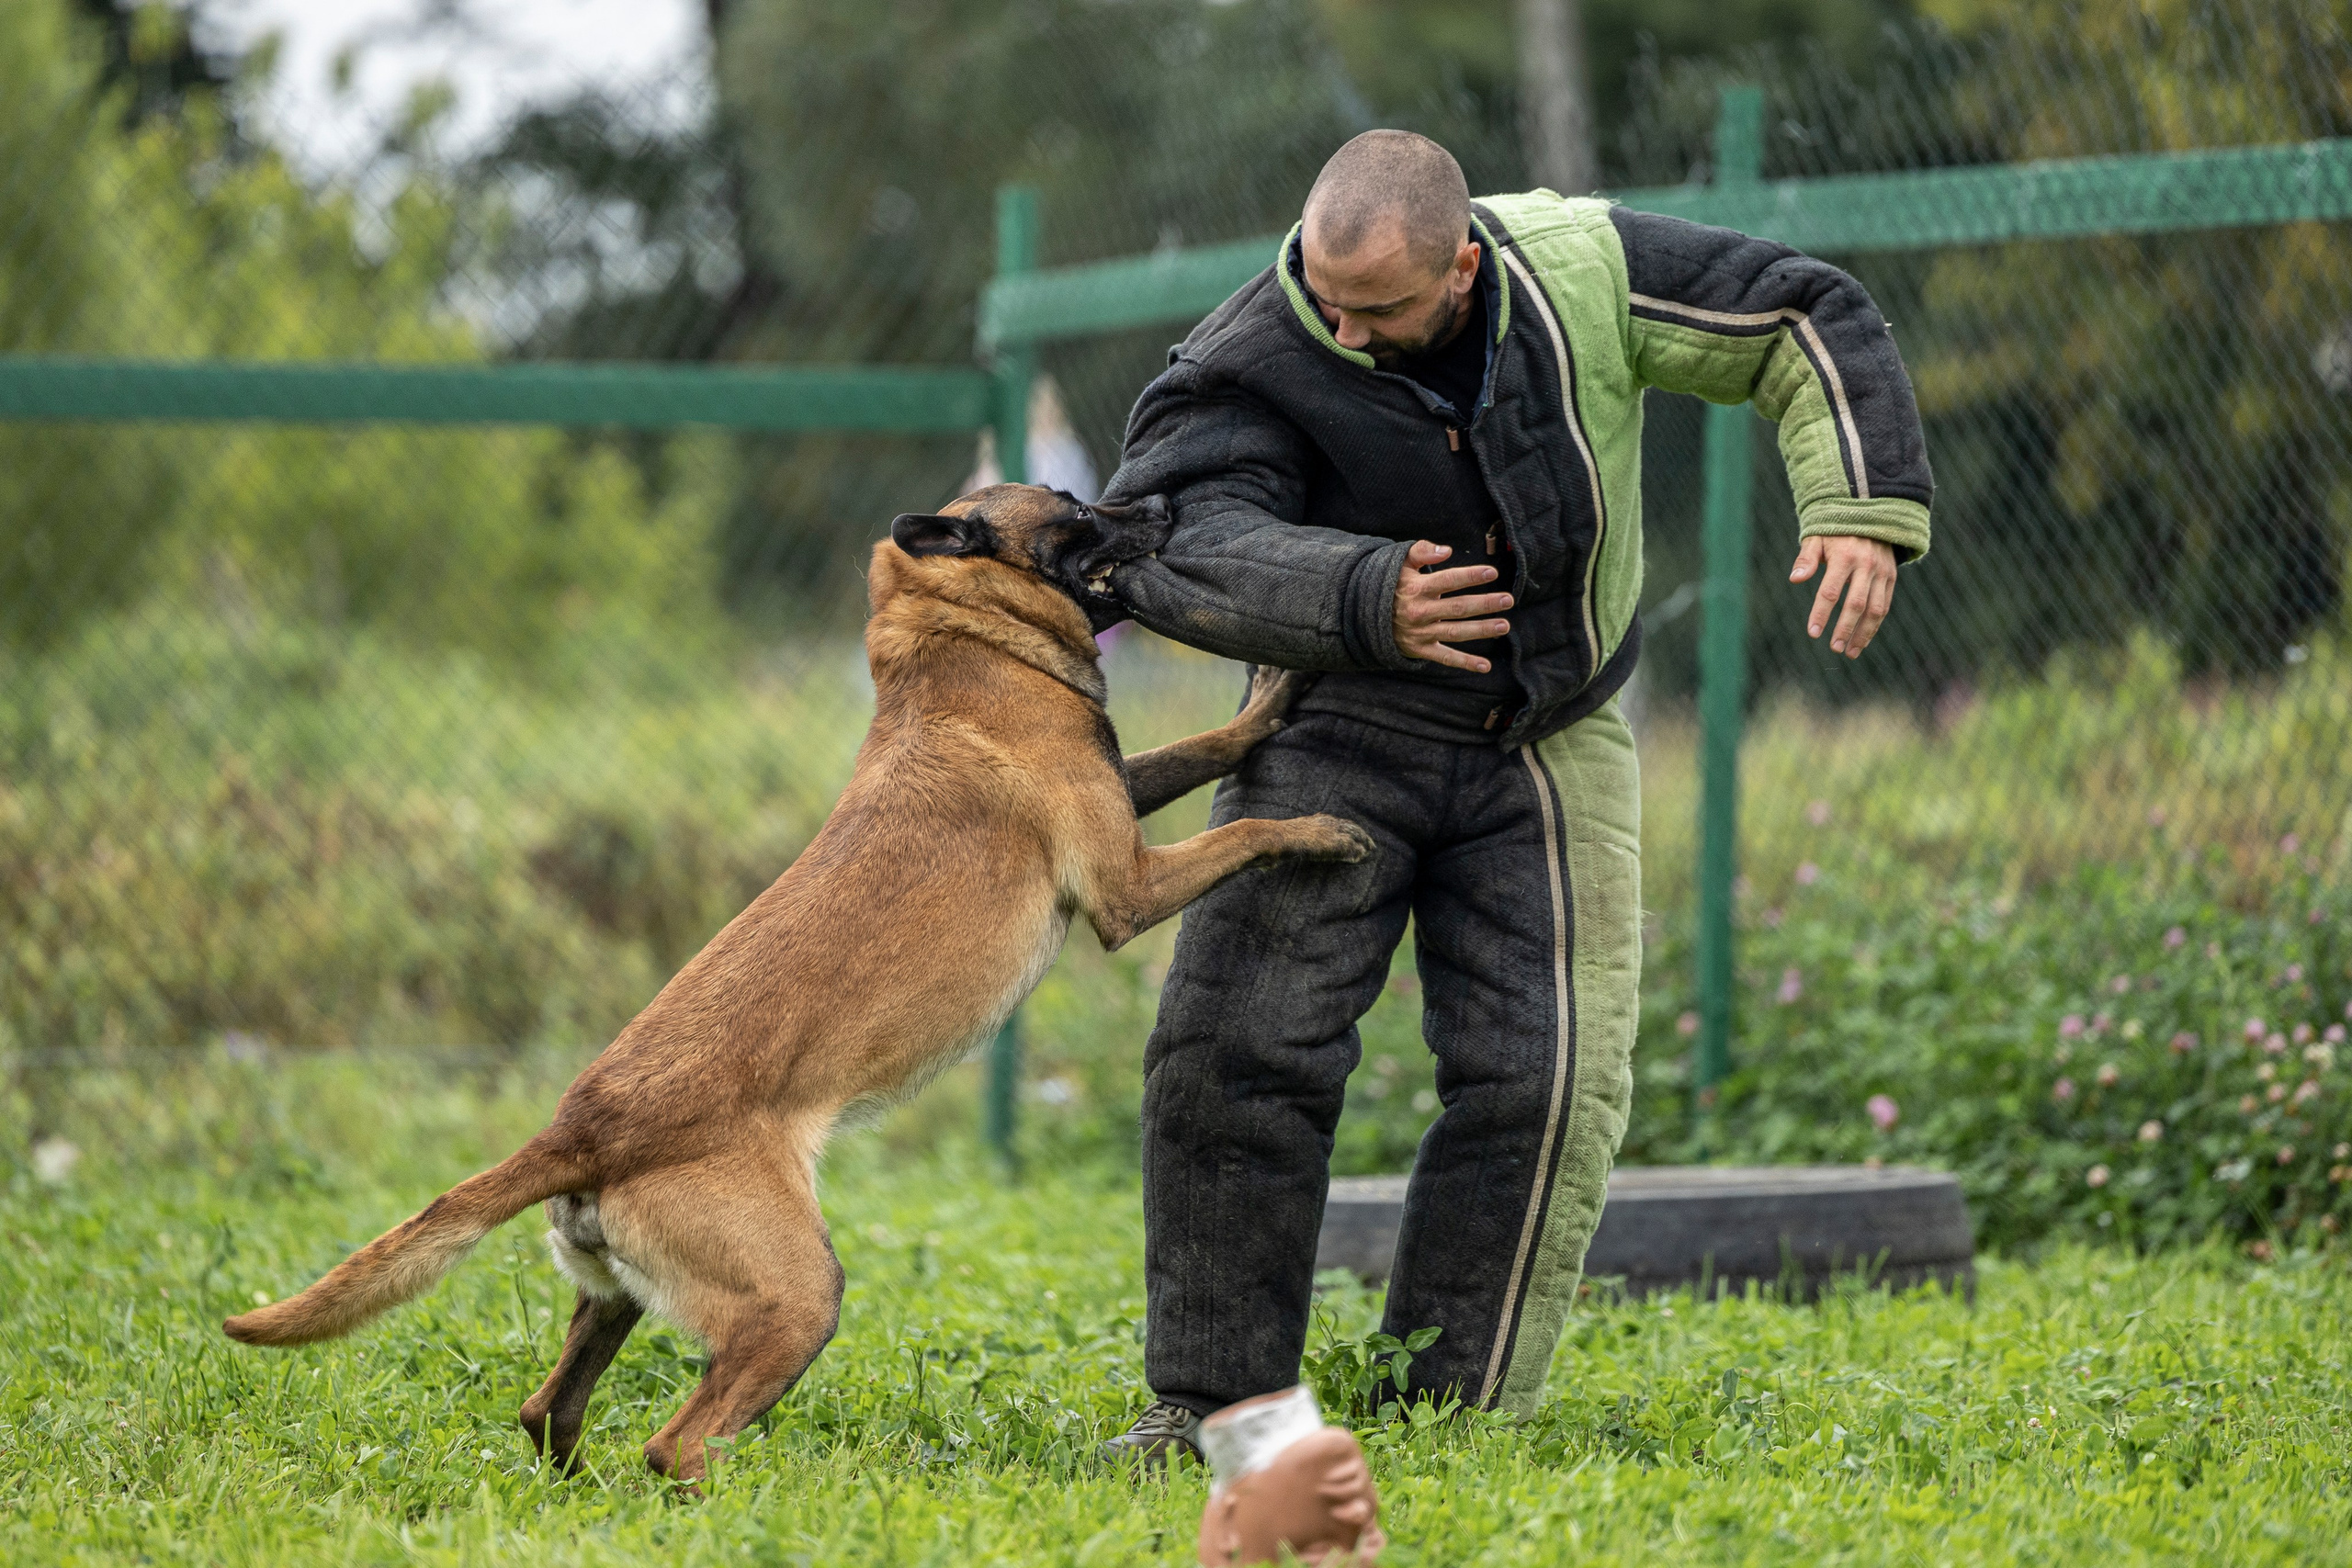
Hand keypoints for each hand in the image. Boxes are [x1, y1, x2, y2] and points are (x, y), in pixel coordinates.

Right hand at [1392, 540, 1511, 672]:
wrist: (1365, 616)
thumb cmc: (1391, 586)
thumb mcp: (1400, 564)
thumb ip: (1422, 551)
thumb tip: (1447, 550)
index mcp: (1417, 589)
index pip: (1448, 581)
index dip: (1470, 577)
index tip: (1491, 573)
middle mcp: (1420, 612)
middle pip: (1457, 608)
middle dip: (1484, 604)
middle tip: (1507, 600)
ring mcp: (1421, 633)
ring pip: (1456, 632)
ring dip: (1481, 630)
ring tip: (1503, 625)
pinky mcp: (1421, 650)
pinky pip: (1445, 658)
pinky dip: (1465, 663)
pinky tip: (1485, 666)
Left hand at [1790, 535, 1897, 657]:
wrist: (1870, 513)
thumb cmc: (1835, 529)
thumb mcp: (1817, 537)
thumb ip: (1806, 558)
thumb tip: (1795, 579)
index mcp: (1844, 556)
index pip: (1830, 592)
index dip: (1821, 614)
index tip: (1813, 633)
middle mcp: (1866, 565)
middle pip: (1855, 604)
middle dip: (1845, 629)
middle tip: (1834, 648)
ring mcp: (1881, 572)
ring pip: (1875, 609)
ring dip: (1864, 633)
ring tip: (1850, 652)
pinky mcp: (1891, 576)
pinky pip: (1885, 604)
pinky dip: (1875, 624)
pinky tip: (1864, 639)